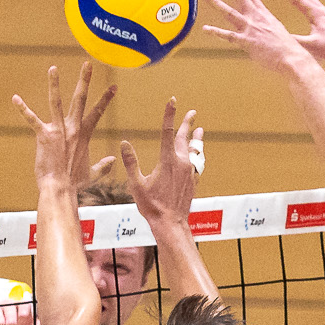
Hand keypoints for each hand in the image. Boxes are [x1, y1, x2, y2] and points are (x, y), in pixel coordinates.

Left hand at [13, 63, 116, 190]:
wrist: (61, 189)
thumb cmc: (75, 184)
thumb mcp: (93, 174)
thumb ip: (103, 166)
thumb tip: (113, 160)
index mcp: (84, 135)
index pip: (97, 112)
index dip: (105, 99)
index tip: (114, 86)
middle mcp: (73, 129)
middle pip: (80, 99)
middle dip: (84, 80)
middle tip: (87, 64)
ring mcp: (58, 131)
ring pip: (56, 102)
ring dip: (54, 84)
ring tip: (53, 68)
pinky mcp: (44, 136)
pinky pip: (32, 119)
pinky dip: (23, 109)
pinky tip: (15, 99)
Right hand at [120, 98, 201, 229]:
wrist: (171, 224)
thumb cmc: (152, 206)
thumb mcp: (136, 184)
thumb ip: (131, 162)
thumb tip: (124, 142)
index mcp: (167, 161)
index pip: (168, 131)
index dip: (170, 114)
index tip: (173, 101)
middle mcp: (181, 163)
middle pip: (185, 138)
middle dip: (187, 123)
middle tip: (192, 112)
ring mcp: (190, 172)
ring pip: (195, 150)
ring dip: (196, 139)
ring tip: (200, 130)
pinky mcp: (193, 181)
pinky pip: (197, 164)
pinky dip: (197, 155)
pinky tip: (197, 155)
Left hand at [201, 0, 312, 72]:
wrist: (292, 57)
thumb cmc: (288, 49)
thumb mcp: (277, 34)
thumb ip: (266, 31)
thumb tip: (262, 34)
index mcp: (264, 15)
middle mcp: (256, 18)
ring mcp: (251, 28)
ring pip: (230, 13)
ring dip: (217, 3)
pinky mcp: (247, 42)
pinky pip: (228, 36)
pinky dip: (216, 32)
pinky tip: (205, 28)